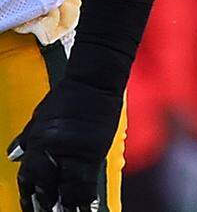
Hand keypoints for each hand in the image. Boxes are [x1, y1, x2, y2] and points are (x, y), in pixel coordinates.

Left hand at [7, 77, 120, 211]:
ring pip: (69, 189)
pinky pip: (89, 181)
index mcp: (39, 143)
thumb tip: (14, 156)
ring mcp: (78, 153)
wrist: (94, 83)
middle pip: (49, 188)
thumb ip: (26, 140)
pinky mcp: (97, 151)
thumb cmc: (66, 97)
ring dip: (67, 205)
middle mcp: (56, 151)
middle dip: (46, 205)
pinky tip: (85, 206)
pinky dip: (86, 195)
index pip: (29, 178)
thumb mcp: (39, 118)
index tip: (29, 208)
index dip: (28, 197)